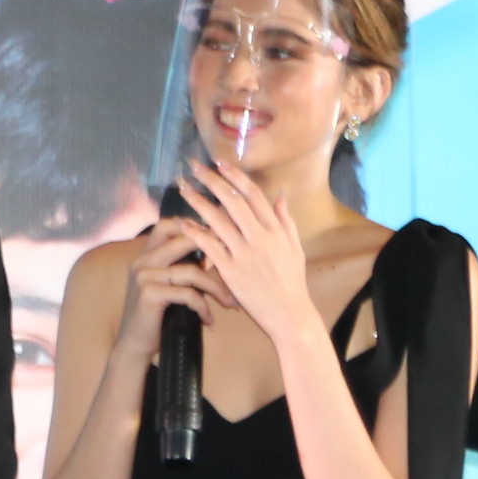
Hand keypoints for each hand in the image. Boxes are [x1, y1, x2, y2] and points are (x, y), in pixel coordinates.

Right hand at [107, 218, 222, 366]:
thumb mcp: (167, 286)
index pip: (169, 224)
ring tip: (230, 303)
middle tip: (236, 263)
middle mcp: (143, 261)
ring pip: (191, 271)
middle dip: (214, 249)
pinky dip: (203, 307)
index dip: (195, 227)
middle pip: (183, 239)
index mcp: (146, 254)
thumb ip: (181, 268)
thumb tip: (216, 253)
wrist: (134, 345)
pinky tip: (208, 320)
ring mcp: (144, 276)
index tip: (220, 241)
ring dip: (216, 288)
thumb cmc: (157, 316)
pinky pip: (187, 294)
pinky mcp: (149, 295)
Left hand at [175, 158, 321, 355]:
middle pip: (233, 200)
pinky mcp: (232, 271)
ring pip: (218, 219)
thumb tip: (280, 196)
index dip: (235, 176)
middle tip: (194, 165)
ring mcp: (245, 253)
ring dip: (198, 201)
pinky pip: (211, 247)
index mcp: (276, 230)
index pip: (253, 195)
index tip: (219, 162)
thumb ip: (286, 221)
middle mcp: (261, 237)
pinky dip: (196, 233)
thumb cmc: (292, 284)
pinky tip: (183, 223)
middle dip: (212, 180)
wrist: (289, 315)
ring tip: (182, 187)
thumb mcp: (295, 249)